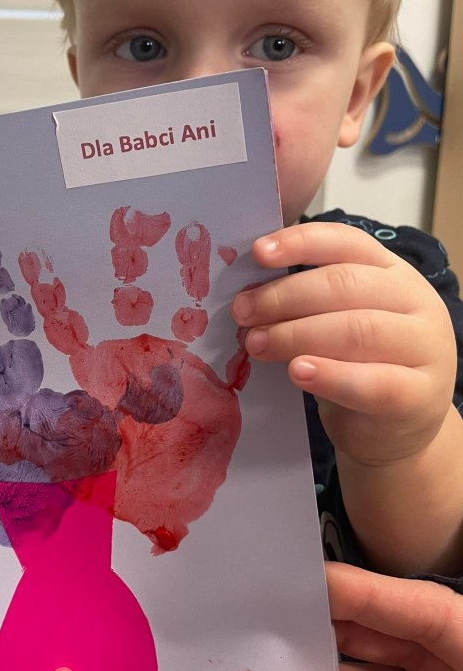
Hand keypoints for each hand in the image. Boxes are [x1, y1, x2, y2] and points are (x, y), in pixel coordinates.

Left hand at [231, 221, 456, 464]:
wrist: (395, 429)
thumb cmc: (357, 365)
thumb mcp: (335, 322)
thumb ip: (306, 303)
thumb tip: (248, 295)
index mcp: (392, 272)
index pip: (346, 242)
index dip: (300, 243)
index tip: (257, 252)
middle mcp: (416, 300)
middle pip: (345, 285)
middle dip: (284, 296)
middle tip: (243, 313)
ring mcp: (426, 347)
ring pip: (357, 330)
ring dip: (296, 335)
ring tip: (256, 344)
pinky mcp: (421, 395)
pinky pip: (373, 382)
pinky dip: (329, 375)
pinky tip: (297, 372)